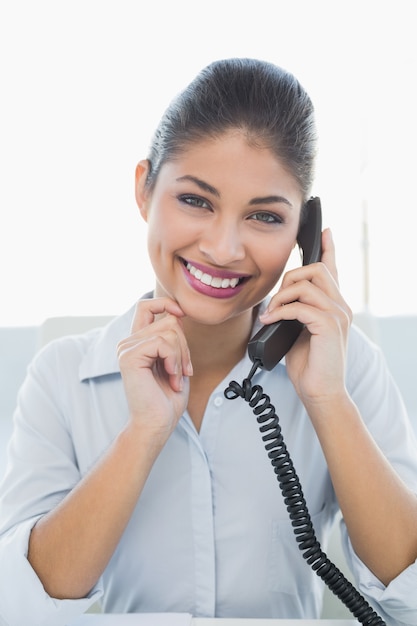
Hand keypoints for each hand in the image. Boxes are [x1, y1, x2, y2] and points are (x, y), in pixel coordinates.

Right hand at [117, 298, 192, 441]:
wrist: (157, 424)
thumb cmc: (166, 398)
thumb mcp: (174, 361)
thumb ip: (173, 339)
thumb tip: (177, 315)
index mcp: (137, 342)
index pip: (146, 306)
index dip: (165, 303)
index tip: (181, 314)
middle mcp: (128, 342)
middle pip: (168, 321)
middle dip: (184, 345)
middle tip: (184, 370)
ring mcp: (126, 348)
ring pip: (169, 331)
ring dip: (181, 356)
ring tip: (176, 377)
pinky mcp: (129, 357)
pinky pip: (163, 343)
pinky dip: (174, 360)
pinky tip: (171, 376)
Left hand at [259, 228, 351, 406]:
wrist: (320, 391)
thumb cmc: (308, 364)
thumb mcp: (298, 330)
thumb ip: (295, 310)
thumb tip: (277, 300)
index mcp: (334, 305)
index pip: (333, 269)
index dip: (329, 247)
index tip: (324, 230)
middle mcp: (341, 306)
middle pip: (316, 269)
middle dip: (289, 278)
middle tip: (276, 302)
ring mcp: (338, 315)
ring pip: (306, 284)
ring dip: (281, 297)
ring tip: (271, 314)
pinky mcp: (329, 326)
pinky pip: (300, 306)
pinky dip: (280, 311)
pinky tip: (271, 322)